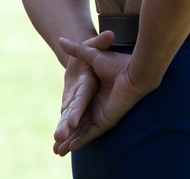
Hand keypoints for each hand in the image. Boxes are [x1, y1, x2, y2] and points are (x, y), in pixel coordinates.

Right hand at [52, 35, 154, 155]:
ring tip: (56, 150)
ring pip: (82, 130)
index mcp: (93, 91)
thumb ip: (77, 50)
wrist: (134, 72)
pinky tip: (69, 148)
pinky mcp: (105, 121)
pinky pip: (90, 134)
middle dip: (66, 130)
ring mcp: (100, 114)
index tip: (59, 116)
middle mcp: (96, 104)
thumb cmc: (116, 63)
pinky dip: (79, 141)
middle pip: (78, 121)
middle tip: (55, 140)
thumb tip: (61, 40)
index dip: (67, 112)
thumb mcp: (92, 55)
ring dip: (70, 139)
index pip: (76, 105)